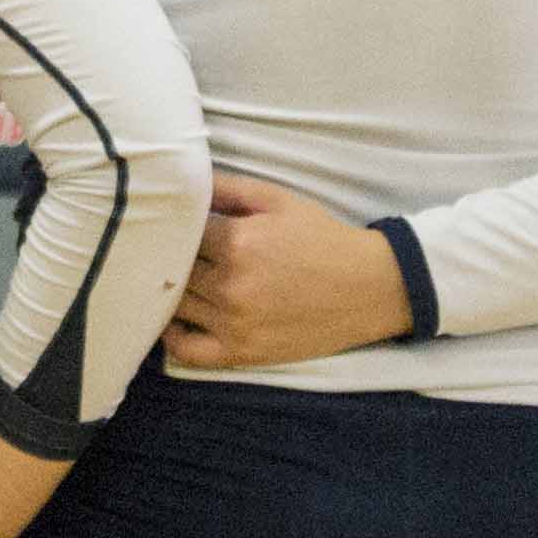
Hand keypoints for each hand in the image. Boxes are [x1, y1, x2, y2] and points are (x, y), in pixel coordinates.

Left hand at [165, 173, 411, 369]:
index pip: (180, 234)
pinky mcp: (242, 352)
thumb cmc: (322, 238)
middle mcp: (230, 284)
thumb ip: (229, 188)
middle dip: (170, 259)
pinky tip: (174, 321)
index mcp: (238, 242)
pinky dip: (172, 337)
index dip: (176, 228)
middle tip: (169, 253)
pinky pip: (187, 351)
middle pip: (174, 270)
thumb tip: (185, 184)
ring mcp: (234, 322)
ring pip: (176, 306)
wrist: (367, 287)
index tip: (175, 227)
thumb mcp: (278, 200)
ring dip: (169, 292)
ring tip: (170, 281)